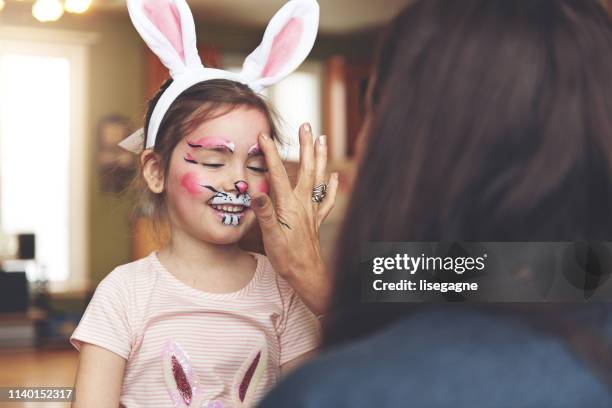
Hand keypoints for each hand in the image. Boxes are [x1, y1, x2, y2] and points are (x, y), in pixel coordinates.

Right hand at [251, 123, 338, 314]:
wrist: (307, 274)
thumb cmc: (287, 258)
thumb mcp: (271, 237)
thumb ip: (265, 213)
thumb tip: (256, 192)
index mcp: (288, 205)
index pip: (278, 174)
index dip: (270, 154)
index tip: (264, 136)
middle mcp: (303, 203)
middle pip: (305, 168)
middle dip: (305, 145)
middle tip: (306, 125)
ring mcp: (312, 210)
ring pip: (318, 178)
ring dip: (320, 157)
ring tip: (322, 138)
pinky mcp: (316, 220)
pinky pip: (326, 199)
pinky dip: (331, 186)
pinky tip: (333, 176)